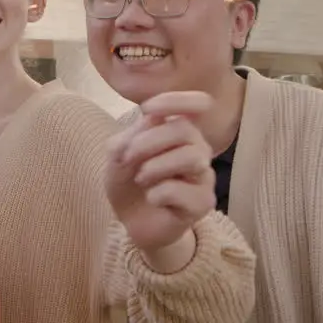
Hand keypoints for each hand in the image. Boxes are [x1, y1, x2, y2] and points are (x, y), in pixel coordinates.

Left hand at [106, 91, 215, 253]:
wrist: (131, 222)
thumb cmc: (128, 182)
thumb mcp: (118, 155)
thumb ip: (131, 135)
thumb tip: (151, 121)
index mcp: (179, 131)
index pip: (198, 104)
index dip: (176, 100)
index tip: (146, 110)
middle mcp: (197, 149)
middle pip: (185, 129)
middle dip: (149, 141)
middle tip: (127, 158)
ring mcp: (203, 176)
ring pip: (191, 157)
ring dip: (155, 166)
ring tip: (140, 179)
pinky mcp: (202, 203)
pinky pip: (183, 190)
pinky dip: (159, 193)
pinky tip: (152, 198)